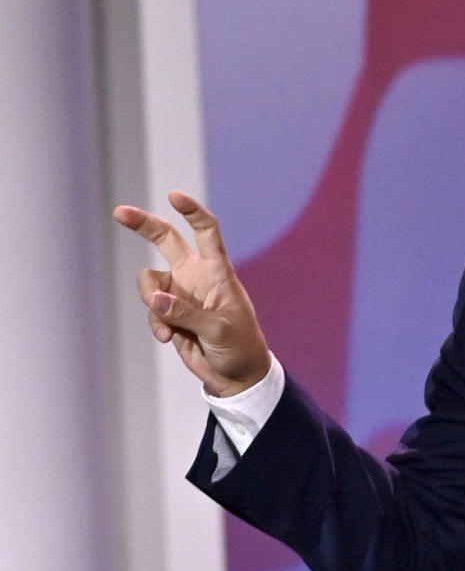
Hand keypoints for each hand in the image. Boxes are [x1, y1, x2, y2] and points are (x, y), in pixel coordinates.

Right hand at [113, 191, 269, 396]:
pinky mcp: (169, 312)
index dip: (192, 211)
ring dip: (151, 302)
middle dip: (143, 224)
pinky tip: (168, 338)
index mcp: (218, 271)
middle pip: (166, 240)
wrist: (236, 375)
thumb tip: (155, 298)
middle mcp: (196, 275)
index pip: (207, 232)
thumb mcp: (218, 330)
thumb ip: (185, 313)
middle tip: (119, 212)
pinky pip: (151, 310)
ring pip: (149, 282)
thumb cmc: (239, 347)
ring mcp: (180, 293)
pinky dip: (155, 323)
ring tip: (168, 328)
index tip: (174, 196)